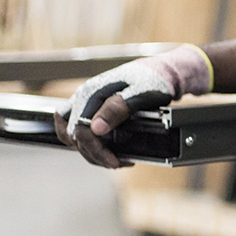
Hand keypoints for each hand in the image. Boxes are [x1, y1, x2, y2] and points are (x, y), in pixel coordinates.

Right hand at [55, 44, 212, 167]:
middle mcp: (85, 96)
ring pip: (75, 134)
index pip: (80, 129)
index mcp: (92, 92)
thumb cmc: (152, 81)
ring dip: (92, 150)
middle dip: (95, 153)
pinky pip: (82, 129)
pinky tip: (109, 148)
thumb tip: (95, 128)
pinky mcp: (93, 108)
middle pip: (75, 135)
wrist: (159, 73)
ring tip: (114, 158)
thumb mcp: (140, 95)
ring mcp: (87, 102)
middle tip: (117, 162)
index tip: (114, 161)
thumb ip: (117, 109)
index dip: (95, 149)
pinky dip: (92, 142)